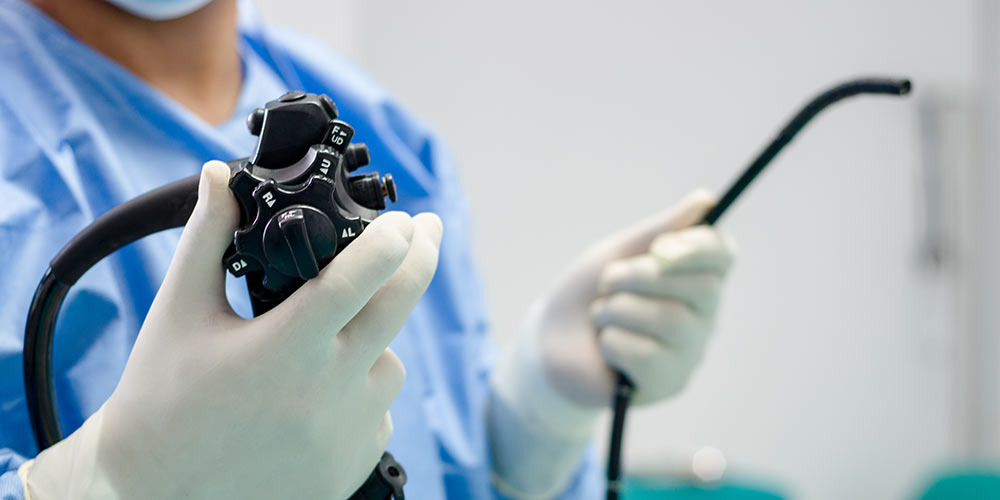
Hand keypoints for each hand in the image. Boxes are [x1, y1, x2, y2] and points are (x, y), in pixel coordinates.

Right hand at [19, 161, 442, 499]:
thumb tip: (217, 176)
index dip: (392, 238)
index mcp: (283, 348)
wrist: (154, 496)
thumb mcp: (178, 313)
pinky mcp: (356, 463)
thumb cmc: (160, 403)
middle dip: (421, 257)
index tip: (405, 217)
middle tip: (425, 228)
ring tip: (325, 338)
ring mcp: (346, 432)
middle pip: (401, 307)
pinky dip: (361, 388)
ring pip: (389, 361)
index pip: (360, 278)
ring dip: (376, 335)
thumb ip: (206, 237)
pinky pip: (379, 408)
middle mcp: (327, 391)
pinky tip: (319, 392)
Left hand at [538, 190, 734, 406]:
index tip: (662, 246)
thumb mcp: (617, 254)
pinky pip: (647, 354)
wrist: (550, 342)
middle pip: (702, 287)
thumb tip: (705, 200)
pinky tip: (606, 347)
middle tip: (607, 280)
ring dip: (619, 309)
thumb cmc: (589, 294)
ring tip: (601, 315)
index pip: (722, 256)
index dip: (700, 247)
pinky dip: (612, 342)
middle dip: (642, 276)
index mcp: (694, 276)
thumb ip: (659, 231)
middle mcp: (702, 315)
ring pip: (671, 319)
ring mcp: (689, 352)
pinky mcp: (669, 383)